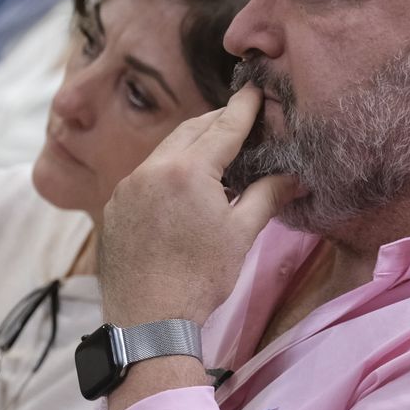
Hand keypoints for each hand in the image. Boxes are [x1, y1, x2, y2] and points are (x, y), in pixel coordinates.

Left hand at [96, 86, 300, 328]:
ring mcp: (128, 187)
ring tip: (216, 157)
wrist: (147, 321)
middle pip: (191, 130)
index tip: (256, 89)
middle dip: (217, 122)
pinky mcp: (114, 205)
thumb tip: (295, 176)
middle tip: (241, 122)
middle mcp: (152, 169)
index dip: (244, 107)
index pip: (223, 126)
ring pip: (165, 151)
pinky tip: (183, 190)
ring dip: (191, 146)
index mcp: (188, 170)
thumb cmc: (199, 278)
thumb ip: (267, 195)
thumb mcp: (241, 234)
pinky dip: (168, 171)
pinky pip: (145, 175)